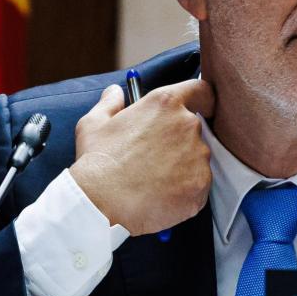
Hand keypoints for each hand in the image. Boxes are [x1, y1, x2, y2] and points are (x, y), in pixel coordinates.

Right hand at [69, 77, 214, 234]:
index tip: (200, 108)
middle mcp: (187, 125)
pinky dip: (184, 191)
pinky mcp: (200, 184)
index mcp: (165, 104)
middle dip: (179, 140)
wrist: (102, 204)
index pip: (201, 91)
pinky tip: (160, 195)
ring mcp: (198, 156)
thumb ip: (110, 103)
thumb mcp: (94, 124)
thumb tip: (115, 93)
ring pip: (197, 159)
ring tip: (153, 180)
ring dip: (182, 167)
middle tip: (155, 157)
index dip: (202, 100)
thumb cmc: (97, 163)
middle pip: (195, 129)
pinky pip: (198, 185)